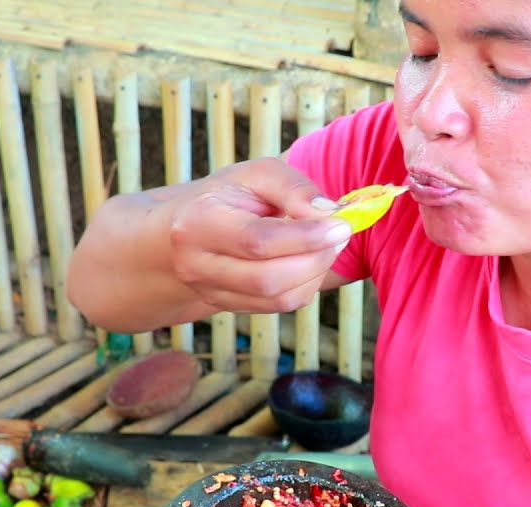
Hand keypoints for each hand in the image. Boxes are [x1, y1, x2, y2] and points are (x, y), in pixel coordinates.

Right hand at [166, 157, 352, 314]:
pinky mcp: (228, 307)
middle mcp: (198, 264)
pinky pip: (278, 307)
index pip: (258, 240)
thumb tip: (329, 214)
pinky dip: (305, 286)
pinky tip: (309, 263)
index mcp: (199, 222)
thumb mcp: (257, 174)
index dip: (306, 237)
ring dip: (315, 274)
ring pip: (277, 299)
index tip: (341, 225)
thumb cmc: (229, 195)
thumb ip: (293, 188)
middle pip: (268, 279)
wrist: (189, 225)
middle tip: (340, 235)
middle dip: (316, 259)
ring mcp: (210, 291)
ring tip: (326, 246)